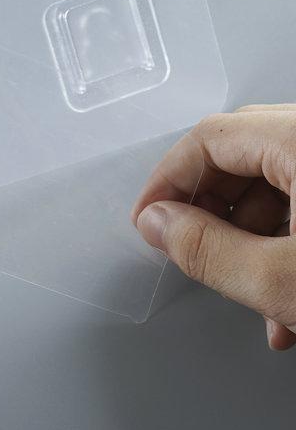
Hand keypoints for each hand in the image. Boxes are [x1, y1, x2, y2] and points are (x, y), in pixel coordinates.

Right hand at [132, 105, 295, 350]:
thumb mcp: (285, 279)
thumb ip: (208, 248)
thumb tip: (159, 224)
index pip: (211, 137)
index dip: (167, 180)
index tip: (148, 218)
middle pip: (243, 153)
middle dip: (208, 207)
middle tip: (185, 245)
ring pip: (278, 178)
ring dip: (250, 231)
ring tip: (248, 288)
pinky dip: (289, 234)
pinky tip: (288, 292)